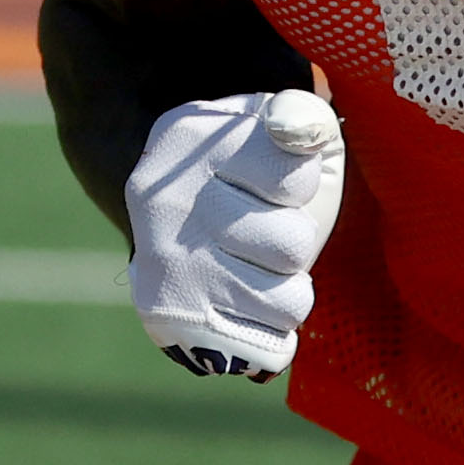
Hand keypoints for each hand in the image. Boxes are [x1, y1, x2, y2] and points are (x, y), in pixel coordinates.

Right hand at [126, 90, 343, 381]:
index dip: (301, 185)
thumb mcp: (280, 131)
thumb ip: (302, 117)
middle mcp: (163, 196)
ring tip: (256, 269)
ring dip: (288, 290)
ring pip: (288, 300)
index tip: (272, 180)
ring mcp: (161, 260)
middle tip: (261, 231)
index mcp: (192, 135)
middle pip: (293, 243)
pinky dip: (275, 335)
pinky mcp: (168, 315)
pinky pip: (267, 346)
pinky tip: (249, 309)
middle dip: (294, 241)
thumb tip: (295, 129)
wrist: (178, 218)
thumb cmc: (253, 174)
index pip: (296, 175)